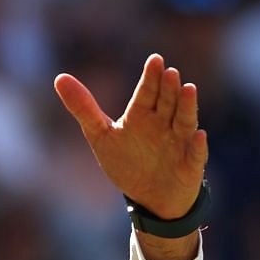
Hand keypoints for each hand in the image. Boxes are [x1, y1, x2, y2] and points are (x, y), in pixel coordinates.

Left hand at [54, 54, 207, 223]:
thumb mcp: (101, 136)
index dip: (151, 78)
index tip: (155, 60)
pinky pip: (196, 154)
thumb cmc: (127, 163)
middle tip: (169, 72)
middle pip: (166, 102)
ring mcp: (180, 142)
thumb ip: (83, 108)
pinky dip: (199, 146)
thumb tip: (59, 78)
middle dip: (168, 88)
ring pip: (184, 121)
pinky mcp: (190, 164)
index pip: (147, 93)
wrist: (150, 198)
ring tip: (188, 89)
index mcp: (142, 115)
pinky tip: (200, 136)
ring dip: (187, 107)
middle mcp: (164, 123)